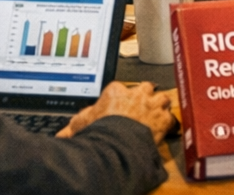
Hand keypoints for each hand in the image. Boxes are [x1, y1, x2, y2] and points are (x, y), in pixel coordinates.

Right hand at [58, 81, 173, 143]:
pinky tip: (163, 128)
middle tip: (140, 106)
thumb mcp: (80, 125)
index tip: (118, 105)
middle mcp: (136, 94)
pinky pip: (170, 117)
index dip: (119, 97)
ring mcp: (152, 104)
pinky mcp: (163, 118)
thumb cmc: (99, 133)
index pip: (119, 87)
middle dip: (144, 95)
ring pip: (161, 97)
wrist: (116, 145)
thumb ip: (76, 123)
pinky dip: (167, 122)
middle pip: (144, 87)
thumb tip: (63, 131)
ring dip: (159, 105)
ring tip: (154, 114)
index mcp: (115, 91)